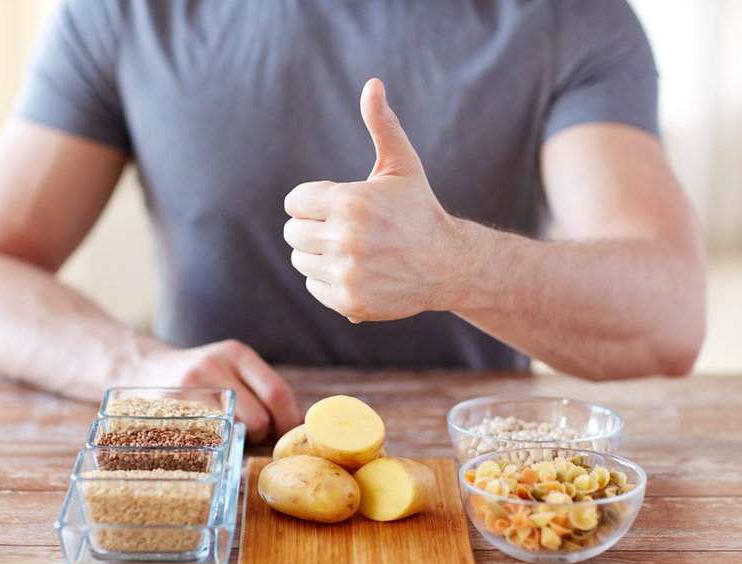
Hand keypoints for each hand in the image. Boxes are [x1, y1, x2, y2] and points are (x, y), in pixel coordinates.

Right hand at [129, 339, 300, 442]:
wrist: (143, 367)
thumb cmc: (199, 375)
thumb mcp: (229, 365)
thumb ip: (259, 386)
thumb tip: (297, 422)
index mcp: (236, 353)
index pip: (277, 392)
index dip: (288, 419)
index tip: (289, 432)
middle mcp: (214, 365)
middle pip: (259, 417)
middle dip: (263, 434)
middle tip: (255, 434)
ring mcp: (190, 387)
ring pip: (235, 431)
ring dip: (240, 440)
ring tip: (230, 432)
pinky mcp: (170, 408)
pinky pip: (208, 438)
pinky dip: (216, 444)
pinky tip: (211, 437)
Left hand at [283, 78, 460, 322]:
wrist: (448, 265)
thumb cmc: (419, 210)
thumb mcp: (402, 165)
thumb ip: (382, 125)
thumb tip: (372, 84)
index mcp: (351, 203)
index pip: (294, 202)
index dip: (314, 202)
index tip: (336, 205)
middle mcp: (345, 240)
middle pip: (293, 232)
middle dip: (314, 227)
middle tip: (345, 229)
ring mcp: (346, 275)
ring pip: (300, 260)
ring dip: (319, 254)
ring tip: (352, 249)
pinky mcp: (348, 302)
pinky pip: (314, 286)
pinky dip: (329, 280)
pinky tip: (357, 271)